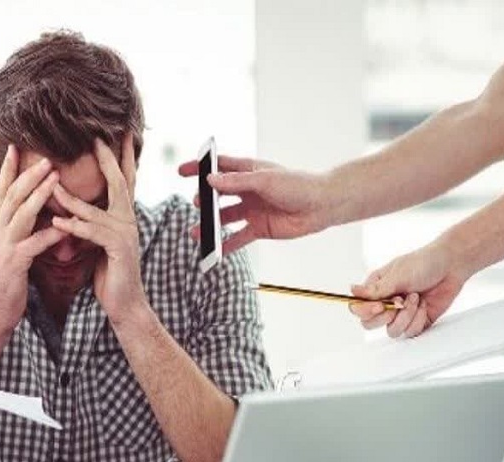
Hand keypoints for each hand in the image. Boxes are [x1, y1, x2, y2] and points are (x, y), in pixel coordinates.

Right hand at [0, 145, 66, 331]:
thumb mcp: (9, 247)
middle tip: (46, 156)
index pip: (1, 191)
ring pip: (21, 214)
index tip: (14, 146)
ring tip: (55, 178)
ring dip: (38, 194)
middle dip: (27, 173)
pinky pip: (33, 245)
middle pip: (12, 195)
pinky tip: (64, 227)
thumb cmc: (7, 280)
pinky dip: (49, 234)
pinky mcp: (14, 264)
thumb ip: (17, 227)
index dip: (6, 168)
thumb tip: (27, 209)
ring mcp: (5, 247)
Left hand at [52, 136, 145, 323]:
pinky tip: (56, 223)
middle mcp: (128, 220)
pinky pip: (92, 233)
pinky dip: (73, 227)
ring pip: (96, 210)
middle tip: (97, 138)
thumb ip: (92, 221)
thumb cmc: (109, 272)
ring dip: (71, 198)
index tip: (119, 134)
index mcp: (123, 216)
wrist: (124, 303)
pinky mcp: (118, 250)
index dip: (122, 156)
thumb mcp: (99, 241)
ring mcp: (125, 234)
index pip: (124, 179)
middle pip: (119, 183)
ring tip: (51, 186)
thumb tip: (75, 206)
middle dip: (108, 159)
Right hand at [177, 156, 331, 253]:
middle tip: (197, 204)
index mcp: (248, 172)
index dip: (200, 168)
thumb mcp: (264, 180)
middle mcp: (247, 190)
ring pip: (224, 218)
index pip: (218, 167)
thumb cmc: (298, 185)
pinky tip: (214, 251)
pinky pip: (237, 238)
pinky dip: (225, 245)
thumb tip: (210, 180)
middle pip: (218, 195)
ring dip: (210, 225)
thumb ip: (236, 181)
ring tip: (197, 232)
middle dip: (204, 200)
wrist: (322, 206)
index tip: (181, 171)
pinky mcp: (258, 228)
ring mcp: (252, 210)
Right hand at [348, 242, 467, 337]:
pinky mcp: (416, 321)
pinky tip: (423, 305)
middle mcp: (385, 303)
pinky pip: (410, 332)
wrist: (451, 266)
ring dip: (406, 316)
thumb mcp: (397, 275)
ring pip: (391, 331)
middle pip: (370, 324)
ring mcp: (400, 314)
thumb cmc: (424, 263)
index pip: (358, 308)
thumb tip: (352, 291)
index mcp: (375, 289)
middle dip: (386, 317)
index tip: (380, 305)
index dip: (366, 311)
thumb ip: (375, 289)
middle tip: (398, 303)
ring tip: (415, 299)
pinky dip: (418, 320)